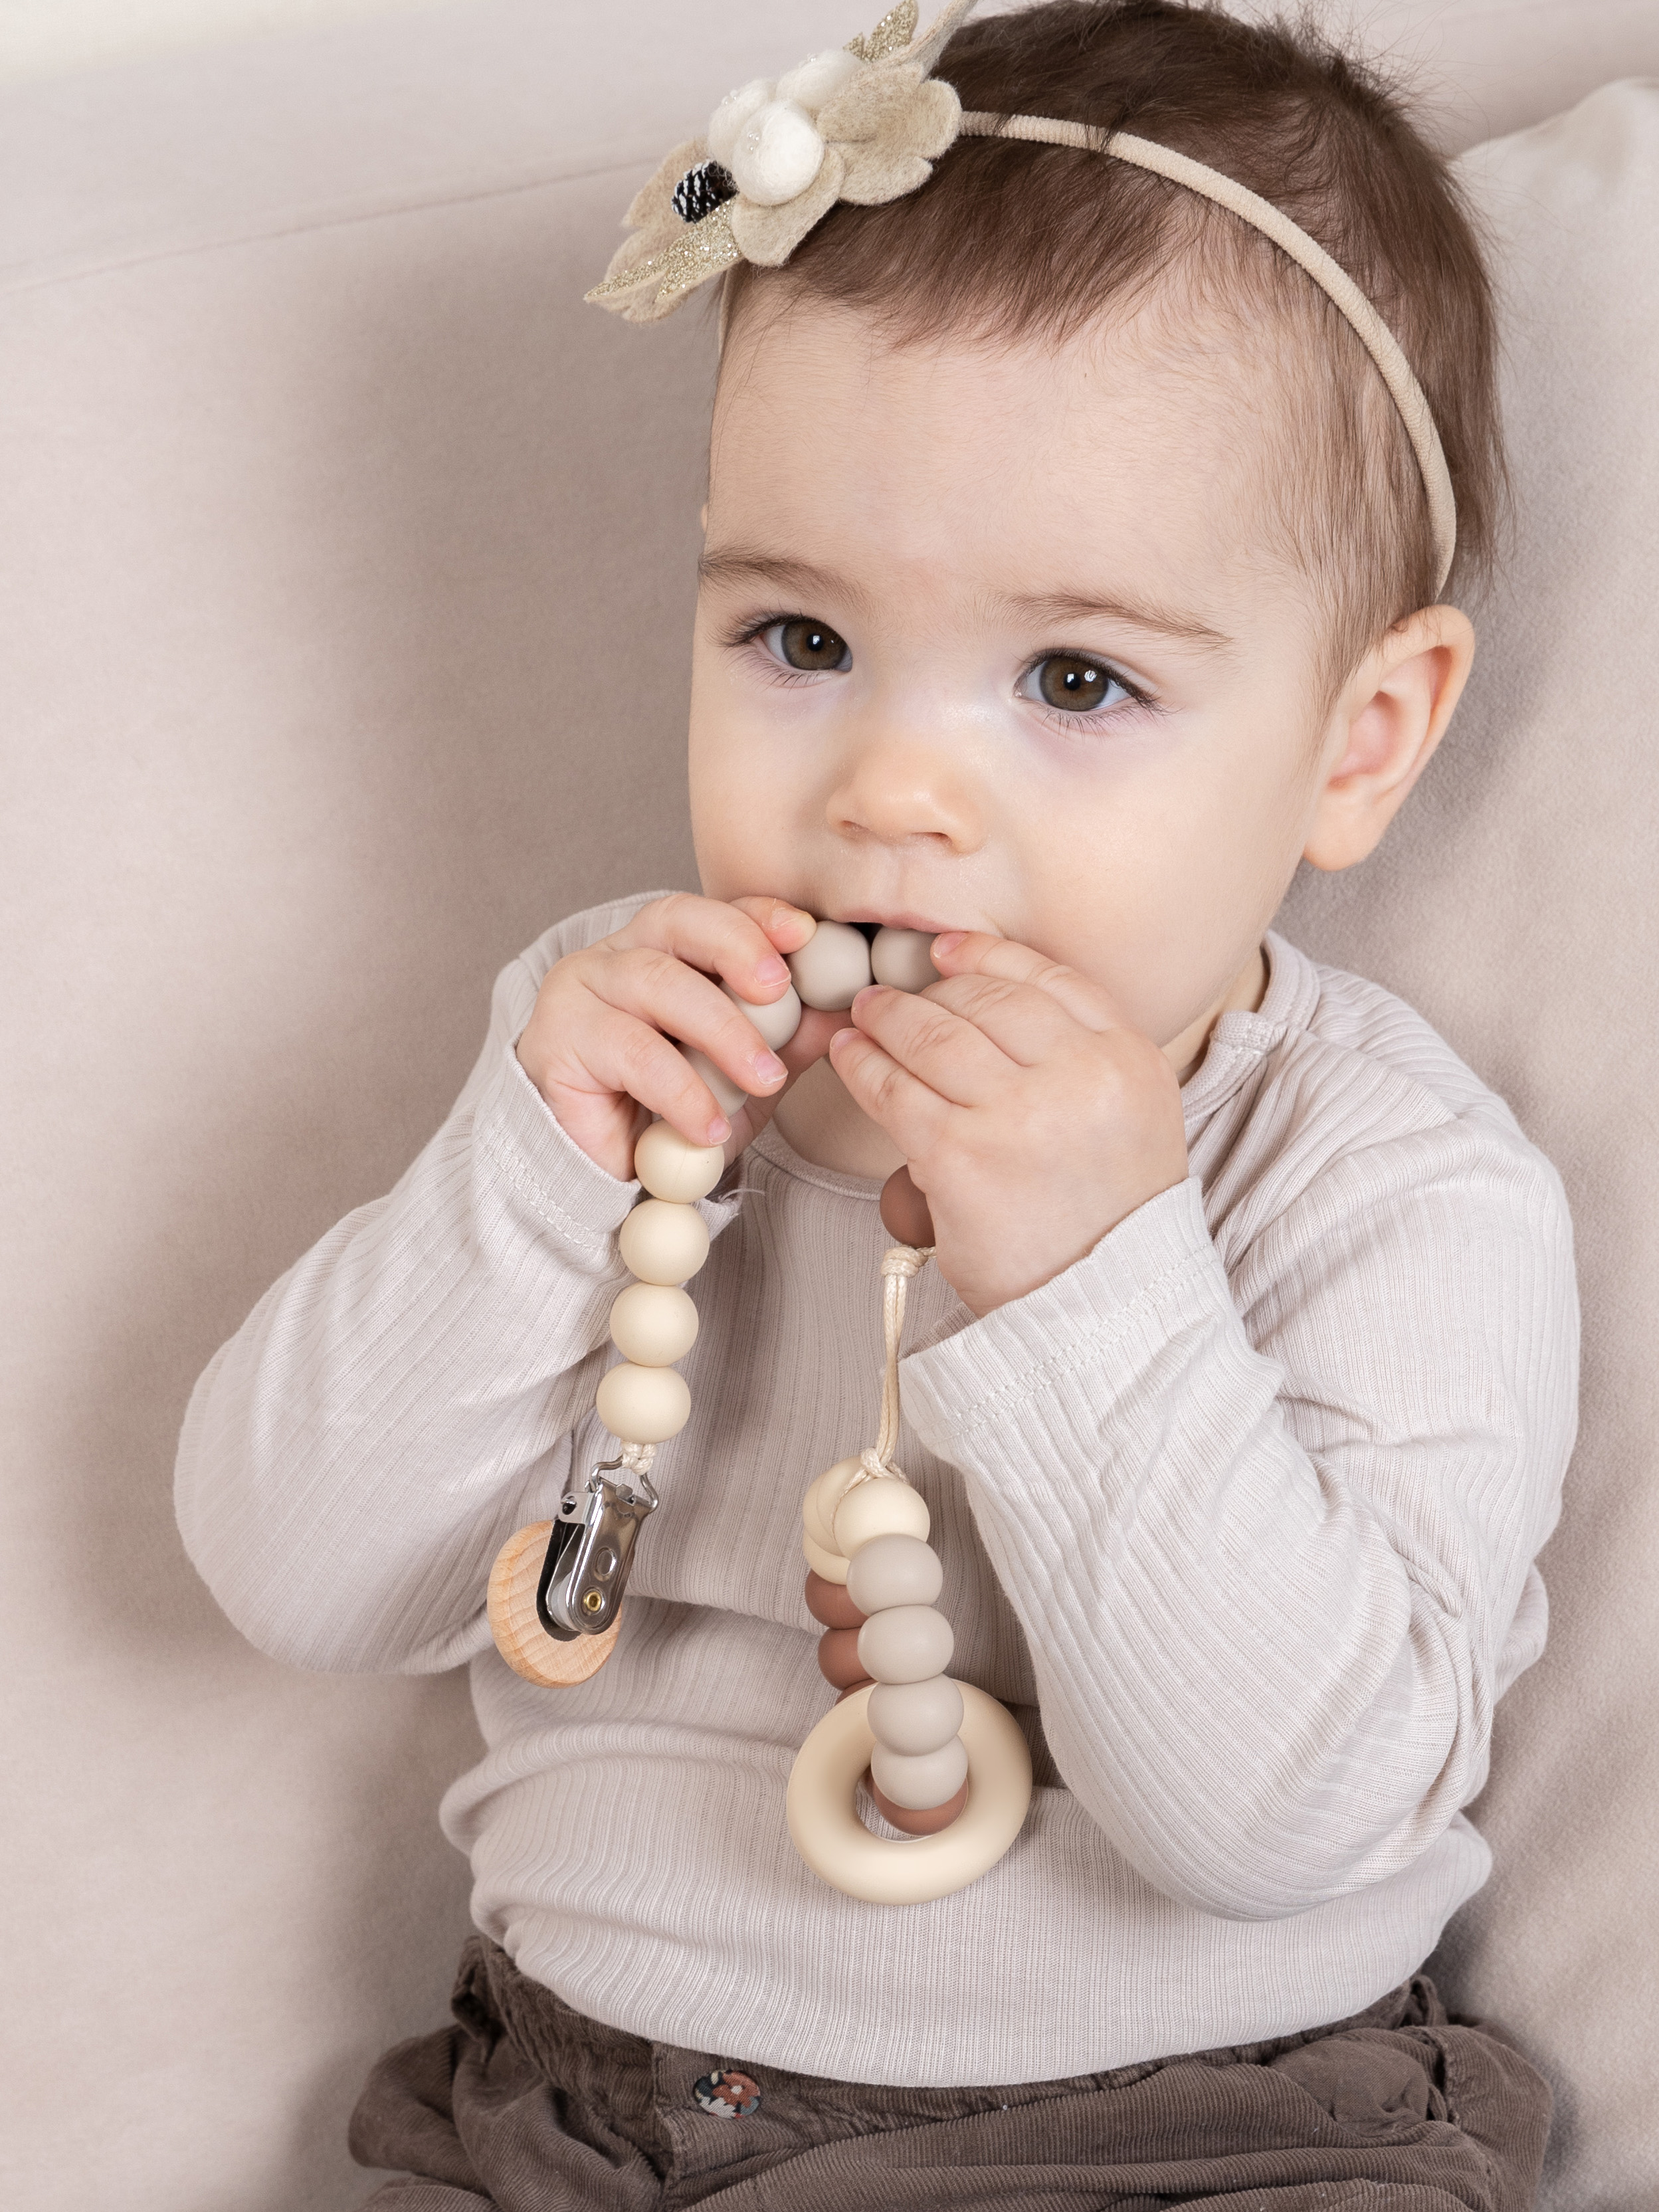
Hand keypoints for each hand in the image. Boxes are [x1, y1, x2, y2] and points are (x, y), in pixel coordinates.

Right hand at [516, 894, 842, 1180]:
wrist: (603, 1168)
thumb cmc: (669, 1107)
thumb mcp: (742, 1072)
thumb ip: (787, 1038)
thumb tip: (844, 1011)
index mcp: (665, 947)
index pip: (712, 911)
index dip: (758, 915)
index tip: (804, 932)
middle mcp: (620, 954)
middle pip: (680, 922)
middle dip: (738, 949)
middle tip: (781, 993)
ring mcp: (583, 989)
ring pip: (658, 984)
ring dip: (723, 1032)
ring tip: (763, 1080)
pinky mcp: (560, 1039)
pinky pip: (632, 1052)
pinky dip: (682, 1090)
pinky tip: (710, 1124)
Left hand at [828, 933, 1189, 1314]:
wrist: (1101, 1313)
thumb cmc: (1106, 1224)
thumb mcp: (1131, 1122)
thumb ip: (1081, 1061)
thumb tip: (983, 1005)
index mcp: (1129, 1061)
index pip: (1050, 978)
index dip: (987, 954)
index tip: (946, 950)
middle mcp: (1081, 1075)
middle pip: (985, 1000)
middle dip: (930, 990)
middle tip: (889, 993)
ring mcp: (1019, 1113)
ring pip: (933, 1034)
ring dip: (888, 1018)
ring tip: (863, 1018)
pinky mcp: (961, 1155)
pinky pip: (896, 1089)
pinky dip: (863, 1065)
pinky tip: (849, 1057)